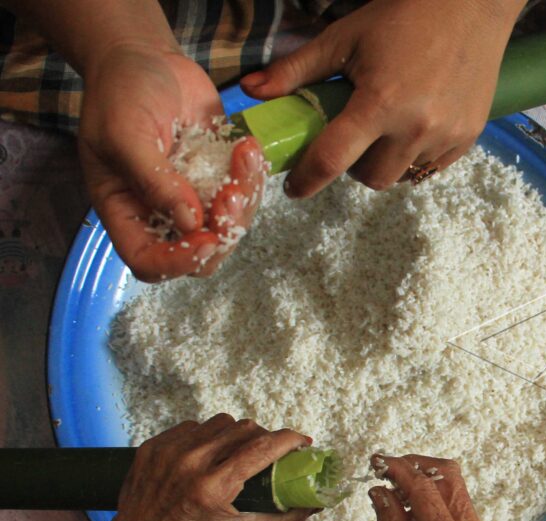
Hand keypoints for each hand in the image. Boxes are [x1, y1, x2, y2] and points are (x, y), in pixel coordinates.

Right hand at [78, 44, 264, 282]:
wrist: (146, 59)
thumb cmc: (120, 93)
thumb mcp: (125, 133)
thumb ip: (154, 180)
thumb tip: (189, 221)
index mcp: (126, 210)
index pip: (148, 262)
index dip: (175, 263)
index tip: (203, 238)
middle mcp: (161, 212)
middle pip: (199, 255)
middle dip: (222, 235)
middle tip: (230, 196)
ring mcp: (194, 198)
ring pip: (229, 227)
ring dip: (244, 203)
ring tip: (244, 159)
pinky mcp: (220, 178)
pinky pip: (245, 196)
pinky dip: (253, 177)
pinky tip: (248, 147)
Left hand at [103, 415, 313, 520]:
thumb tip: (317, 503)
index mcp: (213, 488)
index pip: (262, 447)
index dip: (290, 440)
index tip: (303, 443)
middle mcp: (190, 464)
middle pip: (245, 428)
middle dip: (265, 437)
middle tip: (271, 453)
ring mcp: (168, 452)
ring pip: (220, 422)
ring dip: (236, 434)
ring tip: (238, 453)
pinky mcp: (152, 446)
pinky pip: (193, 427)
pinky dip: (207, 437)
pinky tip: (208, 455)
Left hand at [240, 0, 524, 195]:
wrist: (471, 6)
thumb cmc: (403, 16)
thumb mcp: (345, 38)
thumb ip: (297, 70)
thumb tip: (251, 91)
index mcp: (380, 103)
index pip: (332, 159)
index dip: (307, 179)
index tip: (295, 188)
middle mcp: (416, 128)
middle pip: (371, 178)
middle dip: (353, 166)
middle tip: (353, 139)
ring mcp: (446, 137)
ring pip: (402, 175)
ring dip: (385, 162)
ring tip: (386, 130)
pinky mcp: (467, 138)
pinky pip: (431, 167)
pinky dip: (415, 156)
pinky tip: (414, 126)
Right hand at [369, 455, 505, 520]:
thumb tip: (380, 493)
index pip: (425, 488)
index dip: (399, 468)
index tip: (378, 460)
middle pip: (449, 475)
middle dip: (417, 465)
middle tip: (388, 469)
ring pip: (454, 488)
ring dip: (424, 482)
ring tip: (394, 495)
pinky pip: (456, 506)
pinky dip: (433, 499)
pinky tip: (410, 514)